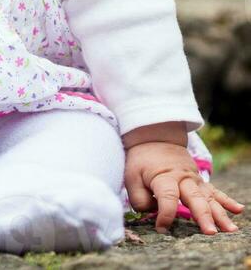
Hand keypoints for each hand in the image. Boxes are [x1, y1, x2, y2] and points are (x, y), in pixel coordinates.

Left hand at [125, 140, 244, 234]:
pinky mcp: (200, 181)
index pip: (167, 197)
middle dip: (203, 216)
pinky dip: (227, 200)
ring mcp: (194, 179)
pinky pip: (215, 191)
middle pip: (194, 198)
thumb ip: (139, 198)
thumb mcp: (131, 176)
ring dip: (220, 214)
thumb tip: (152, 213)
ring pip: (209, 198)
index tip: (162, 228)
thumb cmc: (141, 160)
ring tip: (230, 230)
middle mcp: (182, 179)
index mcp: (163, 177)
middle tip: (210, 232)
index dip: (165, 214)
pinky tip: (239, 210)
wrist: (154, 137)